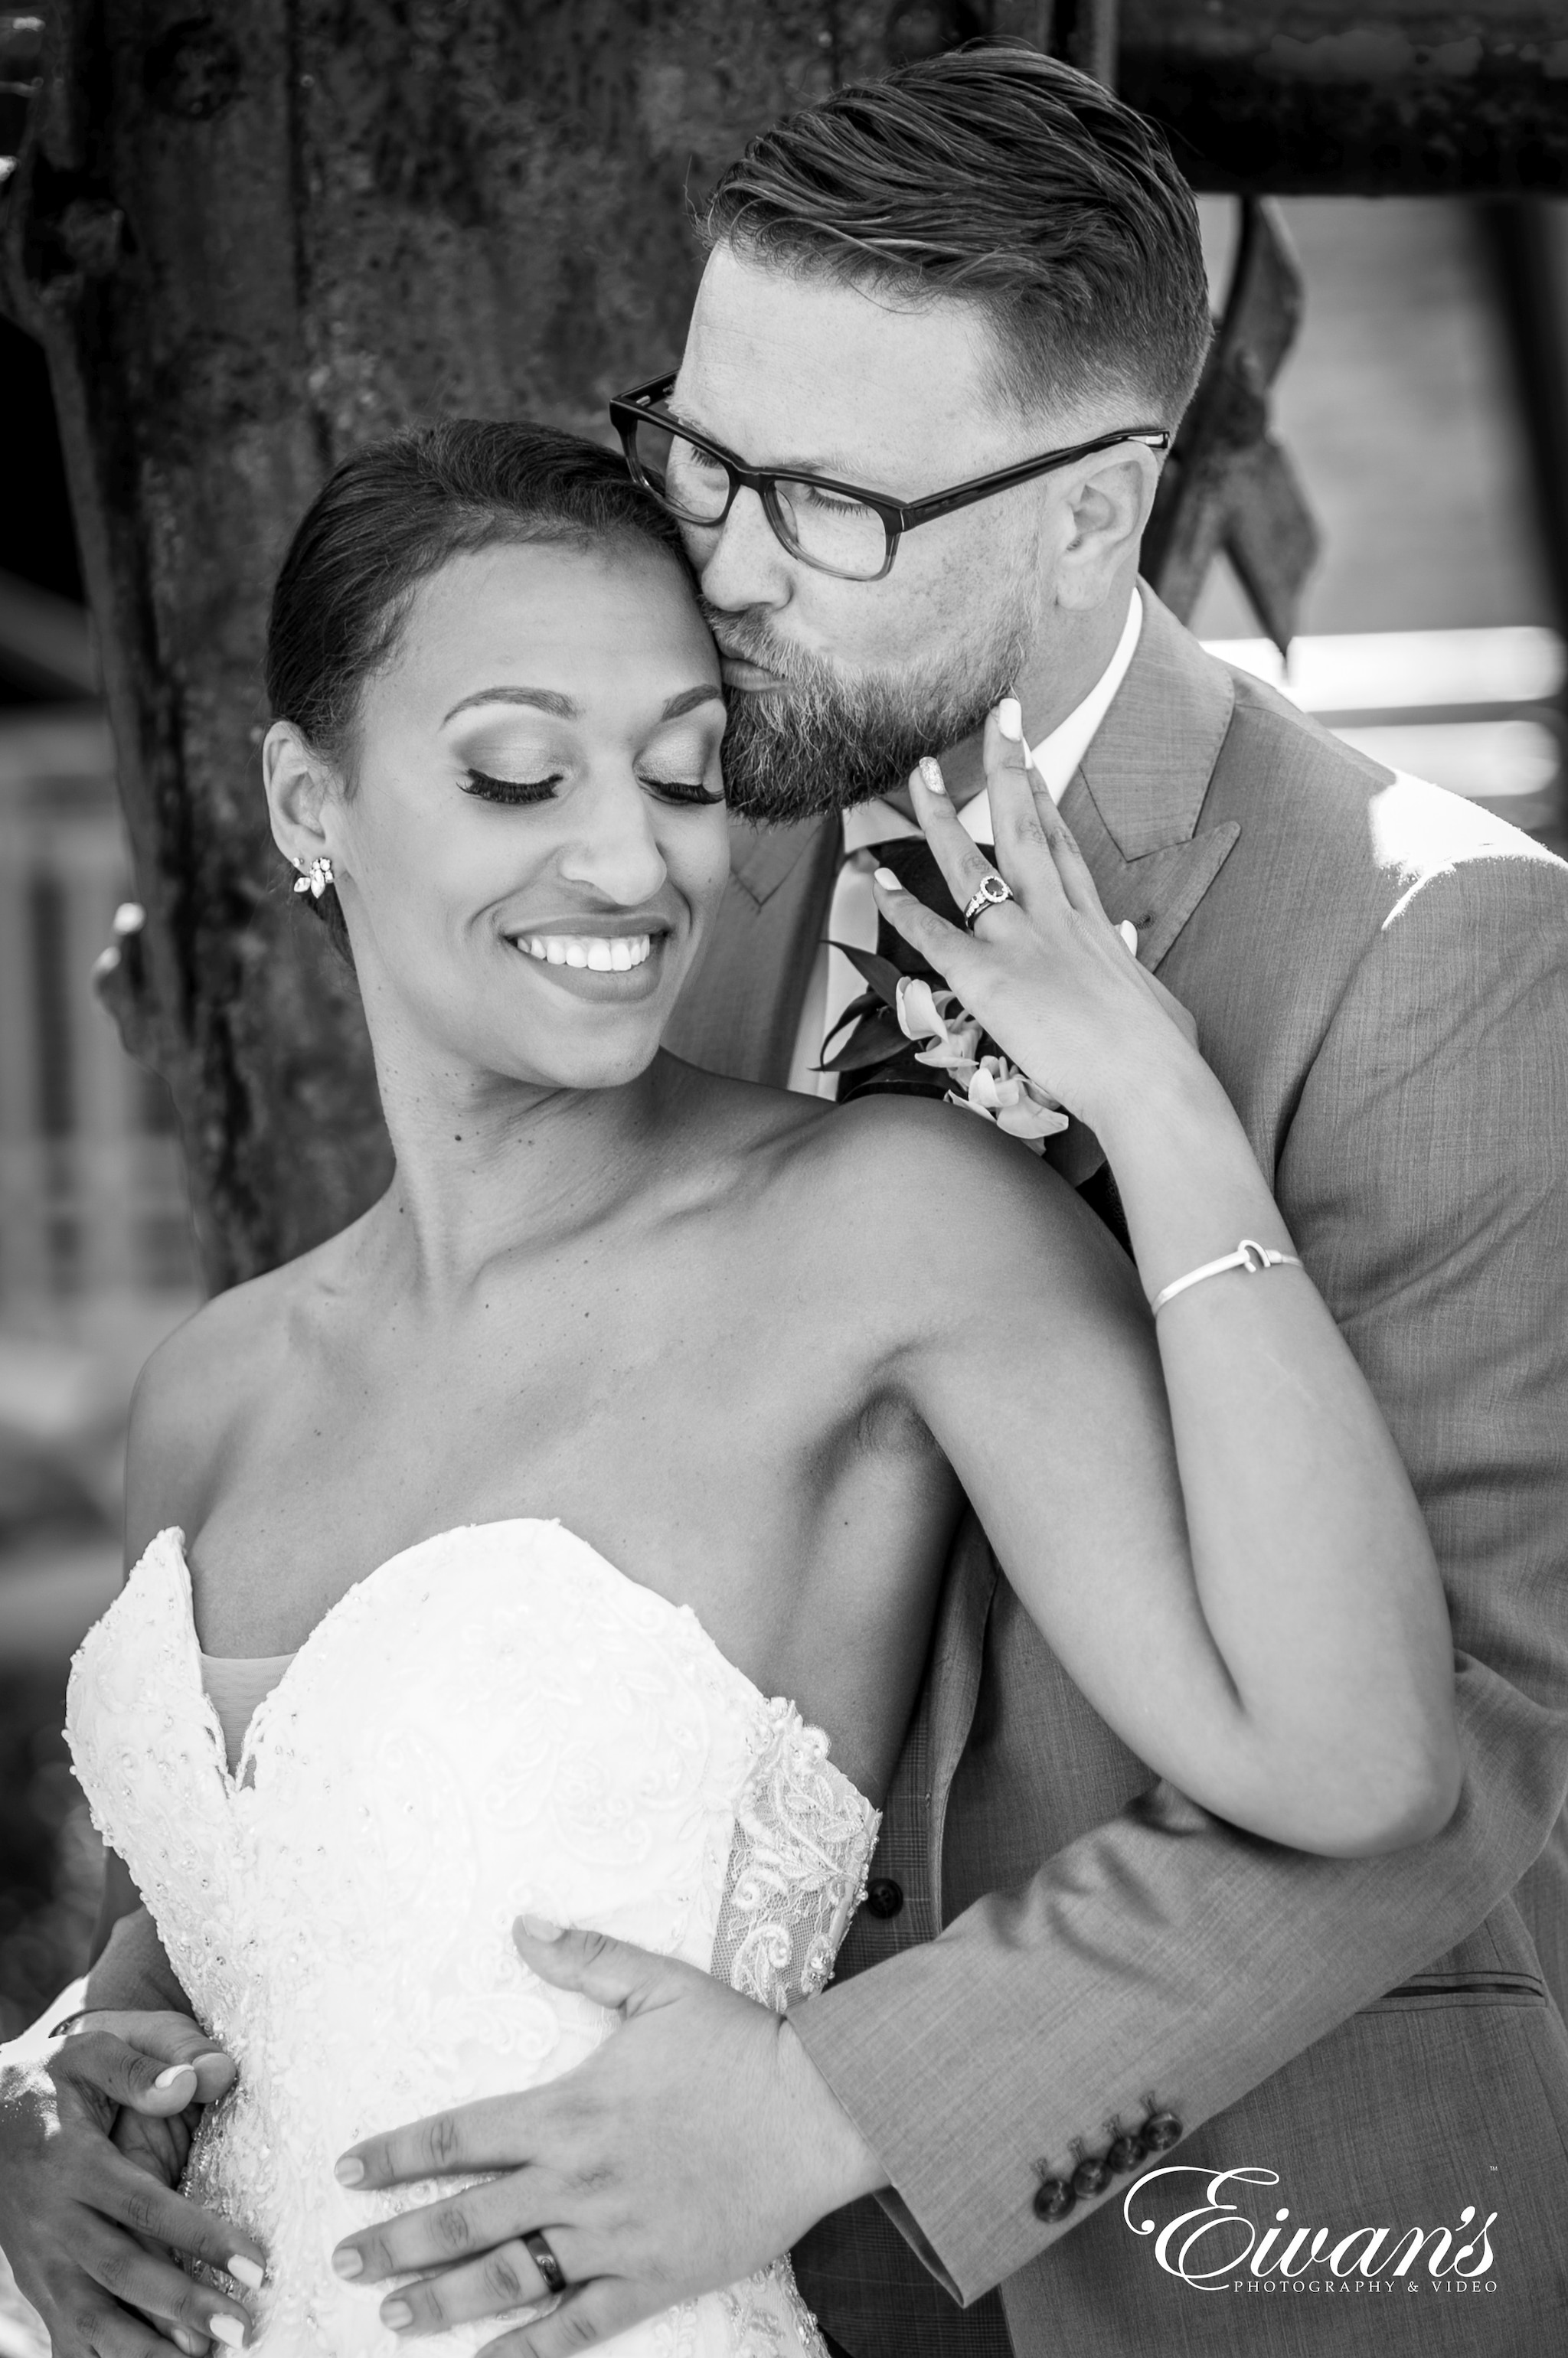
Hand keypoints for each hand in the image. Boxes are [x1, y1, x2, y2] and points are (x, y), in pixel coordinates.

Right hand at [0, 2011, 264, 2355]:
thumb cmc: (54, 2080)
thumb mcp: (92, 2050)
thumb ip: (141, 2066)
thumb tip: (193, 2080)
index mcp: (72, 2163)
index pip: (145, 2207)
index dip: (201, 2237)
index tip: (255, 2262)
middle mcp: (53, 2221)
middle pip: (122, 2273)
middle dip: (183, 2306)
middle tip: (243, 2329)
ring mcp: (40, 2262)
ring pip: (90, 2320)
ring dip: (146, 2350)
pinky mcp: (36, 2287)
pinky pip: (67, 2338)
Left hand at [330, 1919, 885, 2353]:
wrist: (819, 2111)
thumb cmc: (740, 2044)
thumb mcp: (660, 1985)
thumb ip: (585, 1956)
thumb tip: (521, 1925)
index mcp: (570, 2109)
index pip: (459, 2135)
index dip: (397, 2155)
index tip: (348, 2170)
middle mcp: (578, 2179)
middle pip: (466, 2218)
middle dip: (396, 2241)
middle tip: (343, 2259)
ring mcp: (614, 2236)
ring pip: (508, 2279)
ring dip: (442, 2301)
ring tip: (390, 2317)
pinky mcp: (654, 2278)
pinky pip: (580, 2326)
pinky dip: (529, 2351)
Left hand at [872, 704, 1200, 1138]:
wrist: (1152, 1084)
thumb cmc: (1162, 1058)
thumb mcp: (1157, 999)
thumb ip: (1134, 966)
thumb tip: (1129, 941)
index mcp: (1094, 926)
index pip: (1063, 848)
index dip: (1042, 800)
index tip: (1028, 761)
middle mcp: (1056, 919)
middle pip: (1026, 828)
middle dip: (1007, 767)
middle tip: (995, 716)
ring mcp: (1021, 943)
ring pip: (971, 864)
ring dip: (939, 816)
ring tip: (919, 770)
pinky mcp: (989, 980)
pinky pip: (933, 935)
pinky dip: (901, 907)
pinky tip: (875, 878)